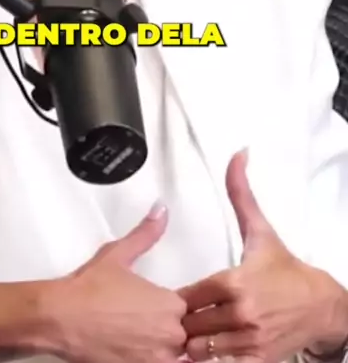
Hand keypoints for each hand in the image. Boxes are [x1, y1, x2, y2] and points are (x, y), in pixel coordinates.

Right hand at [53, 201, 186, 362]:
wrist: (61, 317)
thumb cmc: (89, 287)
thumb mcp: (119, 254)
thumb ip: (146, 234)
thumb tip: (162, 210)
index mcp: (170, 305)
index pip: (190, 309)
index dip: (173, 307)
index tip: (157, 306)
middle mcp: (170, 336)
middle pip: (183, 335)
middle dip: (168, 328)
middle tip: (142, 320)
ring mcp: (156, 360)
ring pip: (173, 356)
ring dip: (160, 347)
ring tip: (136, 336)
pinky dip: (149, 357)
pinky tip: (132, 349)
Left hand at [180, 150, 345, 362]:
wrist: (319, 305)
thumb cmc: (285, 269)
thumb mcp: (260, 230)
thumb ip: (240, 193)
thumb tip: (238, 155)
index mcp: (235, 282)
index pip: (188, 296)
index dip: (179, 298)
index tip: (177, 296)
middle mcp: (240, 314)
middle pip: (190, 324)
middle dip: (183, 321)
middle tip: (180, 316)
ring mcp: (248, 341)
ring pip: (201, 349)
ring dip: (194, 341)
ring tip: (192, 332)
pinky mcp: (255, 360)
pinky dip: (210, 357)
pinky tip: (209, 345)